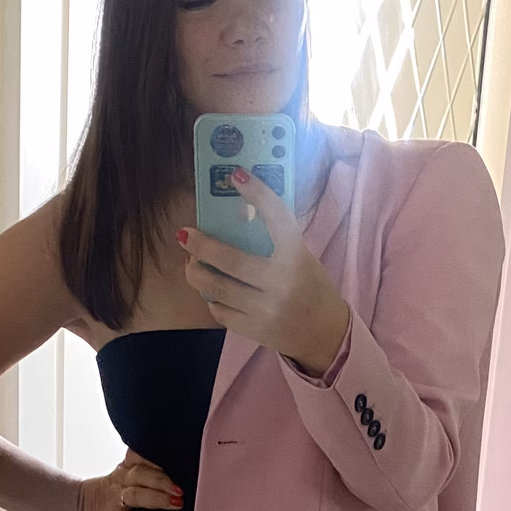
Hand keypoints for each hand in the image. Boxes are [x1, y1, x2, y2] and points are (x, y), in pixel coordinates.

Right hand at [75, 449, 182, 510]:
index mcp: (128, 467)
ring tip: (176, 503)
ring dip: (158, 498)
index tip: (178, 456)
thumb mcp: (127, 476)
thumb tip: (184, 472)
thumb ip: (150, 472)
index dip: (157, 455)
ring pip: (137, 495)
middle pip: (142, 474)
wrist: (80, 507)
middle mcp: (123, 480)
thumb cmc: (114, 492)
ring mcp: (116, 499)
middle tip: (181, 489)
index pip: (141, 455)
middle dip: (163, 480)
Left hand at [179, 168, 349, 376]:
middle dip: (201, 245)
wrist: (325, 334)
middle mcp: (281, 283)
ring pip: (218, 287)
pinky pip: (220, 311)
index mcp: (297, 258)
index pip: (277, 218)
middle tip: (184, 234)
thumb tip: (238, 215)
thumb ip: (276, 242)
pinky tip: (212, 291)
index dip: (257, 194)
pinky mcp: (255, 330)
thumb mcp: (302, 259)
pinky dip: (212, 298)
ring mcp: (266, 309)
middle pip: (231, 260)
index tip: (235, 175)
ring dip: (197, 272)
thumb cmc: (311, 288)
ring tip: (191, 263)